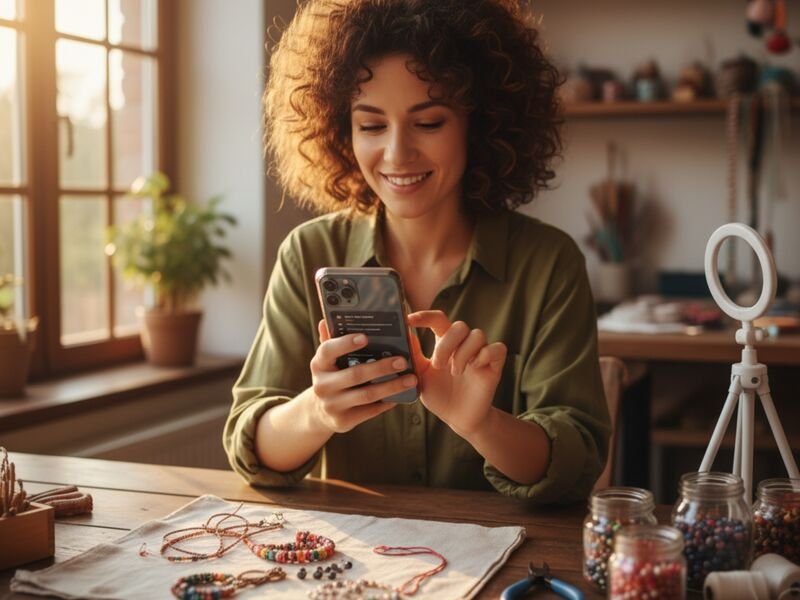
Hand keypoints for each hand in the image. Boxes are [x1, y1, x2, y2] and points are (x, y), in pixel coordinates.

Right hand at [307, 320, 416, 433]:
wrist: (320, 412)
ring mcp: (331, 405)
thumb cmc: (332, 376)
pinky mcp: (343, 421)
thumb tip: (327, 319)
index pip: (328, 350)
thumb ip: (331, 340)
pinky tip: (401, 395)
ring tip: (411, 379)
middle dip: (381, 367)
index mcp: (318, 364)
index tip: (366, 337)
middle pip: (355, 374)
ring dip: (392, 386)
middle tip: (403, 360)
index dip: (345, 343)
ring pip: (367, 394)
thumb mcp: (328, 360)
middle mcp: (322, 385)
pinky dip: (387, 402)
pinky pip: (370, 410)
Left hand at [407, 311, 506, 437]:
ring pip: (477, 335)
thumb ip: (414, 356)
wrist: (457, 418)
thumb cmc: (439, 396)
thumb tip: (404, 335)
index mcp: (445, 344)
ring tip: (455, 373)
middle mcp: (463, 345)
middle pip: (459, 325)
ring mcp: (480, 354)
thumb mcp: (420, 376)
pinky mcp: (494, 366)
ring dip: (463, 353)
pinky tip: (475, 368)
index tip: (410, 320)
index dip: (425, 316)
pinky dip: (485, 355)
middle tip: (438, 365)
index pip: (438, 320)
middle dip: (446, 344)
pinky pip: (497, 348)